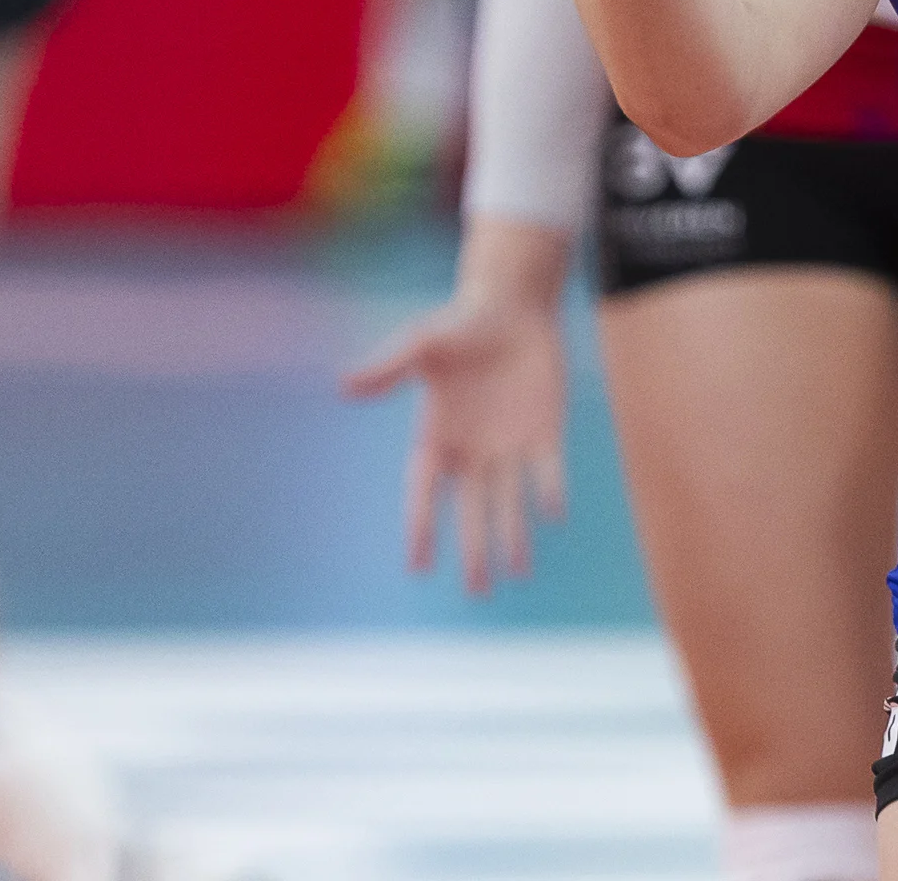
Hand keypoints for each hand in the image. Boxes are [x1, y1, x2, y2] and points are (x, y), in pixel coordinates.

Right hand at [343, 285, 572, 593]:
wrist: (512, 307)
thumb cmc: (460, 324)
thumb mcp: (421, 342)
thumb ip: (388, 367)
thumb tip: (343, 385)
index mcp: (437, 436)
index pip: (423, 491)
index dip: (420, 526)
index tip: (417, 564)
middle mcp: (473, 451)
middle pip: (471, 509)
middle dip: (474, 548)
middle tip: (477, 590)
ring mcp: (510, 444)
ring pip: (510, 501)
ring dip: (513, 534)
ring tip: (516, 573)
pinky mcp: (545, 431)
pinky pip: (547, 470)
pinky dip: (549, 490)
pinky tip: (553, 514)